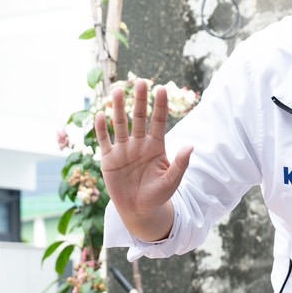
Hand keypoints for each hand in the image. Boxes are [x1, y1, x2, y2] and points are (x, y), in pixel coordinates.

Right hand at [94, 79, 192, 241]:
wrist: (139, 211)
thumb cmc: (158, 195)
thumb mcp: (172, 181)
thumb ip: (180, 163)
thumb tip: (190, 146)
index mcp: (156, 146)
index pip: (159, 121)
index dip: (160, 106)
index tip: (161, 89)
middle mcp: (139, 144)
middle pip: (139, 118)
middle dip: (140, 101)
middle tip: (141, 82)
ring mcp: (123, 150)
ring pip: (120, 124)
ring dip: (118, 108)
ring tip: (117, 91)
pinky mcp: (108, 159)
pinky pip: (104, 141)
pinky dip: (102, 129)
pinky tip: (100, 115)